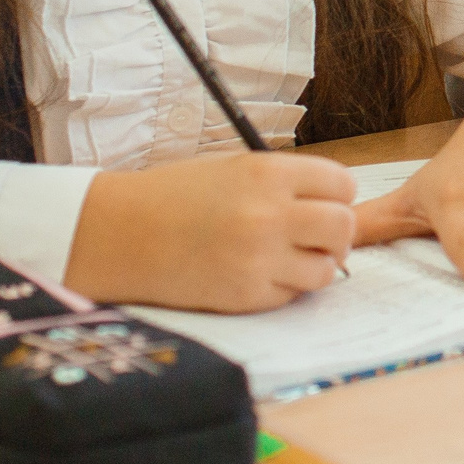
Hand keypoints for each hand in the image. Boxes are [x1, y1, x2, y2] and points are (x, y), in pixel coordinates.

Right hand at [64, 152, 354, 311]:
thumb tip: (333, 204)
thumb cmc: (174, 196)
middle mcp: (270, 214)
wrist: (120, 233)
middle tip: (317, 237)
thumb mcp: (234, 168)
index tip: (325, 203)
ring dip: (314, 265)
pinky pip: (292, 295)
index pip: (342, 184)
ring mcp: (260, 258)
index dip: (337, 195)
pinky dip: (284, 288)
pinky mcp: (246, 295)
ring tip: (287, 258)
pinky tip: (257, 273)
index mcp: (268, 173)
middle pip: (343, 226)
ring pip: (326, 269)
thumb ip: (285, 183)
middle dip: (335, 233)